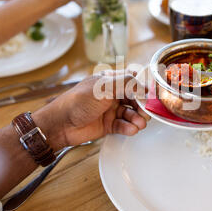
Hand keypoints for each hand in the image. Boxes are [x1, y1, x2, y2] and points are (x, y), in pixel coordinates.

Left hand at [32, 71, 149, 149]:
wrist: (61, 124)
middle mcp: (111, 94)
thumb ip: (125, 84)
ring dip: (136, 119)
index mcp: (109, 81)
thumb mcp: (103, 88)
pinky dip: (129, 128)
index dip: (142, 88)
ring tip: (139, 124)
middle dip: (141, 106)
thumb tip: (144, 86)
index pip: (132, 82)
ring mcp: (109, 110)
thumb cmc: (77, 102)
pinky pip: (123, 126)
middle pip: (134, 99)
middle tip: (146, 113)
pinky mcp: (108, 125)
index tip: (151, 96)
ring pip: (130, 114)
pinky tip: (132, 130)